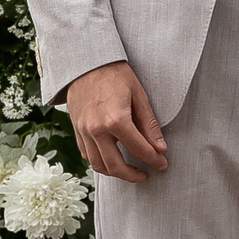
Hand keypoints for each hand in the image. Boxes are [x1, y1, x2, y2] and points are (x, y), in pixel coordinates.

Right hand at [66, 62, 166, 181]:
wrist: (85, 63)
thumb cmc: (115, 75)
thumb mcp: (138, 95)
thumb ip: (149, 124)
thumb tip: (160, 148)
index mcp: (116, 120)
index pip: (139, 150)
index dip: (154, 160)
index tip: (162, 164)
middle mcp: (97, 130)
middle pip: (115, 167)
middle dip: (133, 176)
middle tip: (145, 174)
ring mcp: (84, 132)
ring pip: (98, 165)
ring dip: (115, 173)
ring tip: (129, 171)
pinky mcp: (76, 130)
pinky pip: (87, 155)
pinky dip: (100, 162)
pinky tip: (111, 159)